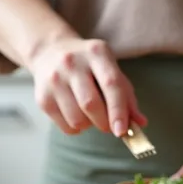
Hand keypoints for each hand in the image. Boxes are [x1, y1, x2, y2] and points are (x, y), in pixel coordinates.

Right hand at [27, 36, 145, 135]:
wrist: (51, 52)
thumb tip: (140, 124)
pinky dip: (76, 128)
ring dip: (90, 125)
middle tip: (110, 126)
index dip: (118, 110)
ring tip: (91, 115)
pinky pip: (65, 125)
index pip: (111, 83)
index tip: (122, 131)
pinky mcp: (42, 96)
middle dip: (105, 122)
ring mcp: (54, 79)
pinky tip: (77, 115)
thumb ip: (127, 97)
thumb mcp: (111, 71)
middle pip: (91, 104)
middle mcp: (72, 63)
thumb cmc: (90, 66)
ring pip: (76, 118)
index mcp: (96, 53)